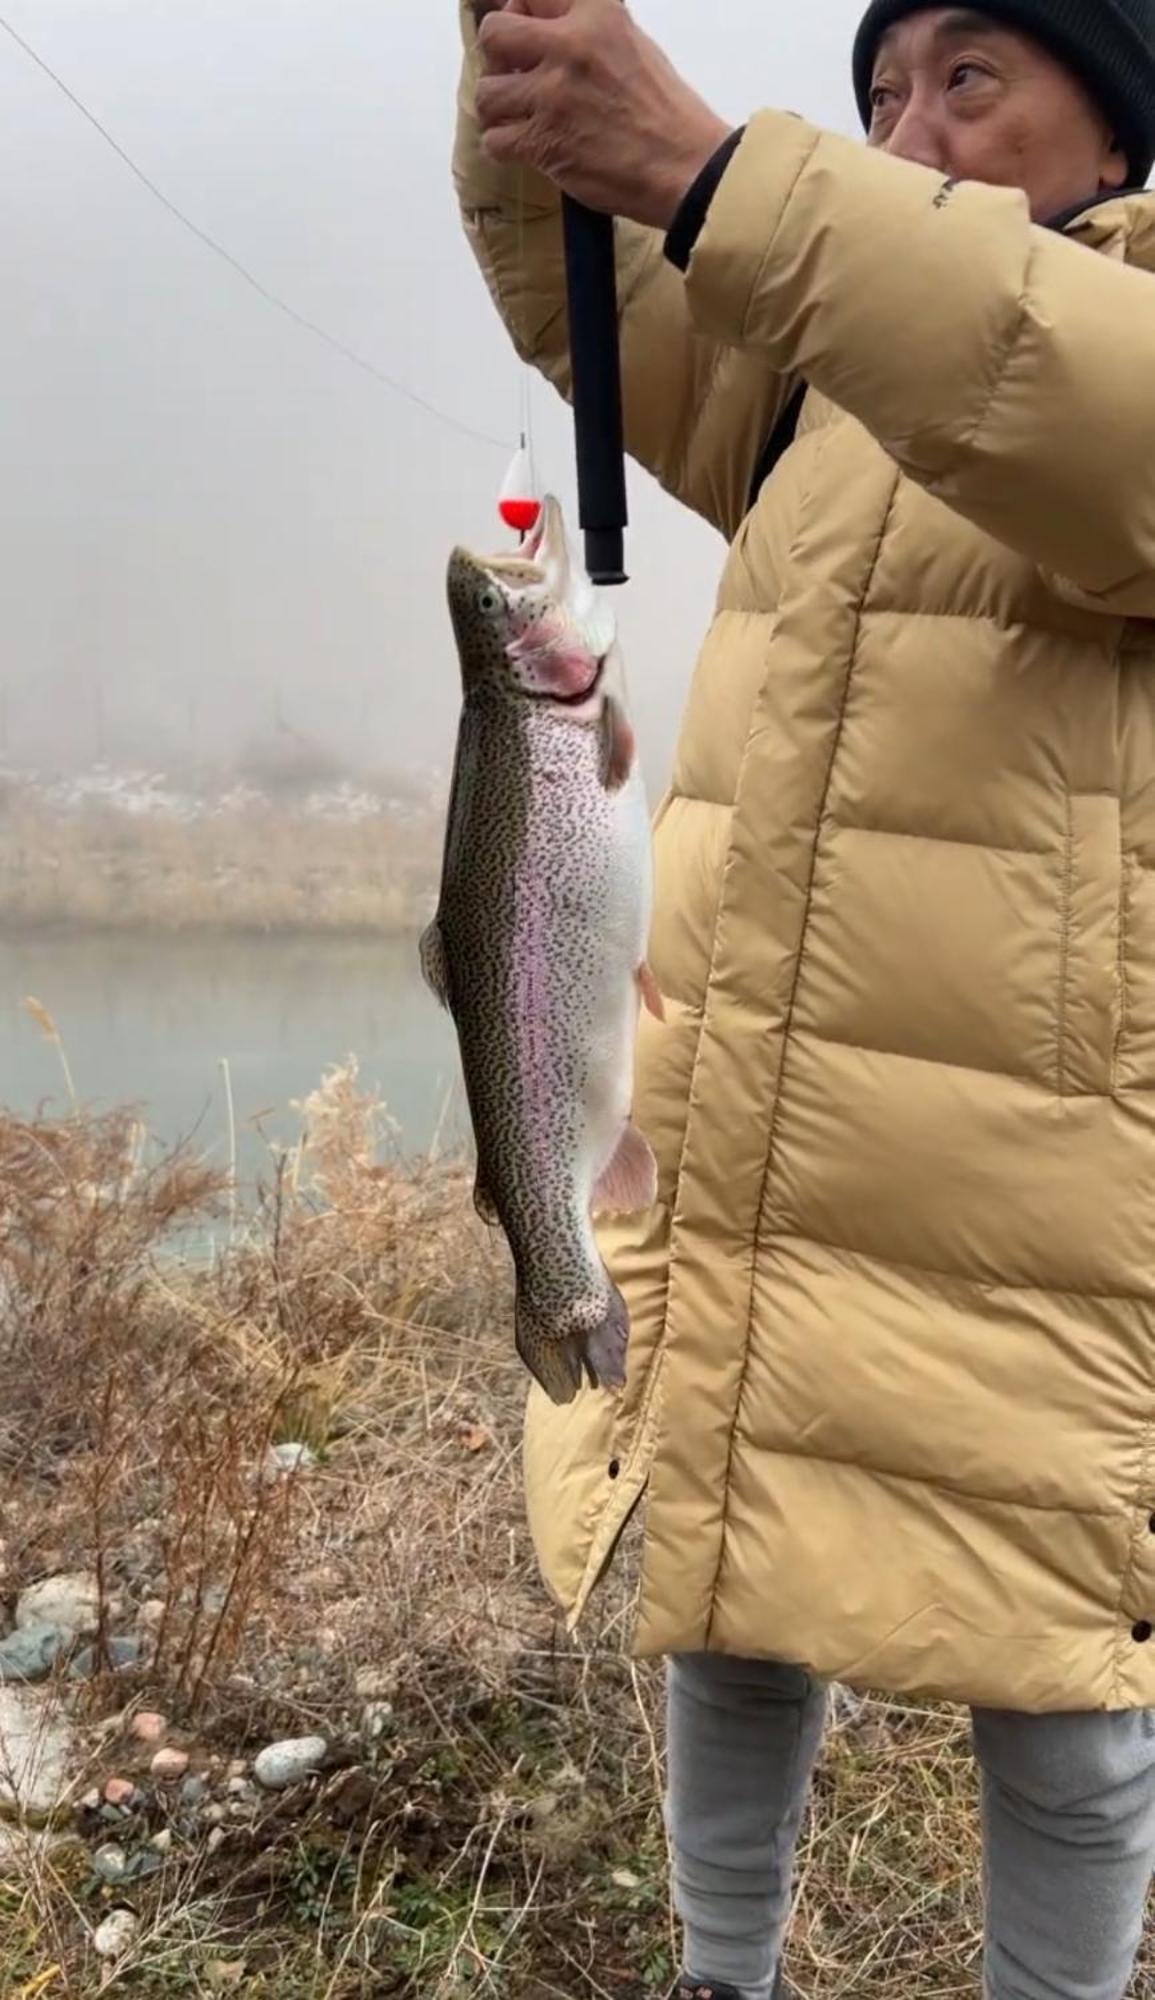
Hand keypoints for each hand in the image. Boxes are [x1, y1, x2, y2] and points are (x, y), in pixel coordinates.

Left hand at [473, 0, 732, 231]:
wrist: (685, 167)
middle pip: (495, 33)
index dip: (521, 12)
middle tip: (513, 75)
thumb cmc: (668, 113)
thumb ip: (591, 31)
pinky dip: (504, 146)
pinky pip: (494, 139)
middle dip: (497, 55)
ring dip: (497, 107)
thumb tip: (549, 28)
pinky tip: (524, 147)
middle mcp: (568, 46)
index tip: (527, 33)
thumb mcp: (634, 45)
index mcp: (596, 13)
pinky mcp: (542, 142)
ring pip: (487, 92)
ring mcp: (551, 95)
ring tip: (517, 117)